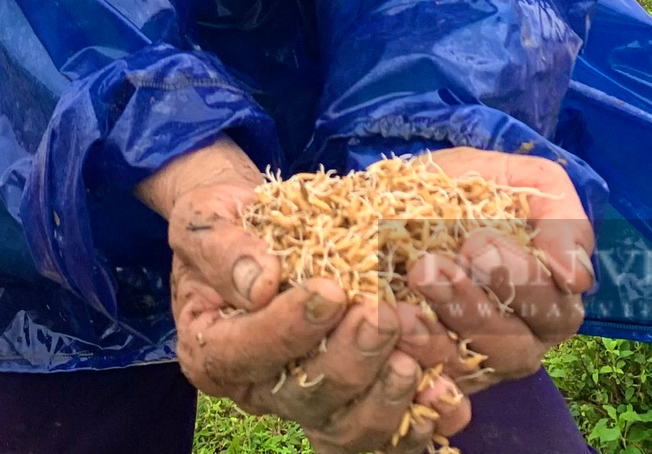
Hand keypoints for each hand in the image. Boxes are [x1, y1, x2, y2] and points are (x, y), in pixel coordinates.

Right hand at [137, 143, 470, 451]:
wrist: (247, 224)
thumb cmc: (221, 221)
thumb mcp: (206, 220)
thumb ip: (225, 251)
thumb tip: (261, 284)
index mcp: (210, 348)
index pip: (245, 352)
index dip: (288, 328)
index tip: (329, 290)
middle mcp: (255, 387)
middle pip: (302, 395)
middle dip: (347, 360)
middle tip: (383, 317)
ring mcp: (302, 399)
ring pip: (343, 426)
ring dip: (385, 400)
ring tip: (414, 361)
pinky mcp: (344, 399)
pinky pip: (380, 430)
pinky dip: (415, 422)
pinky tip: (445, 402)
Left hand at [403, 148, 594, 390]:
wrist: (403, 202)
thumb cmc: (469, 189)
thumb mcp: (516, 178)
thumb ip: (558, 211)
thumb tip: (574, 278)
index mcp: (553, 298)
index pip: (553, 307)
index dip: (520, 281)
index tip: (475, 242)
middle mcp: (525, 340)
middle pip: (512, 346)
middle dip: (470, 306)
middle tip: (429, 268)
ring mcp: (481, 362)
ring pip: (467, 368)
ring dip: (434, 335)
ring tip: (400, 301)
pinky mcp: (438, 375)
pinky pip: (430, 384)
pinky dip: (411, 362)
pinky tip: (394, 335)